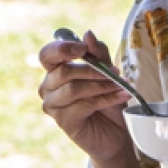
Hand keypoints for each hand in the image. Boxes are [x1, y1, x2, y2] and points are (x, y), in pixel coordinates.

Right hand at [37, 30, 134, 167]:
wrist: (116, 133)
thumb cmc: (108, 101)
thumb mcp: (107, 73)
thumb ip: (98, 54)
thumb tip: (87, 34)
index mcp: (55, 71)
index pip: (47, 54)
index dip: (62, 48)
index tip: (83, 49)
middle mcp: (48, 87)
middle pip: (64, 71)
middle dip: (93, 70)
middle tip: (115, 73)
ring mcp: (53, 106)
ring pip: (74, 89)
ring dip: (101, 86)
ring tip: (120, 86)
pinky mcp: (63, 121)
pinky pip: (83, 105)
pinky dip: (105, 99)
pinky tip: (120, 97)